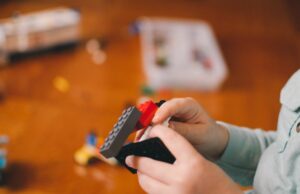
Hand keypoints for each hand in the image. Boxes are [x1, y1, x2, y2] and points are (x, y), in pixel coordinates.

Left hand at [126, 125, 241, 193]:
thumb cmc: (218, 183)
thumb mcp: (203, 163)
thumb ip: (182, 155)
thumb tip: (158, 149)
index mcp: (193, 164)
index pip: (171, 139)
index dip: (158, 131)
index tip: (152, 130)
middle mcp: (181, 180)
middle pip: (148, 164)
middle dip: (136, 158)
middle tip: (130, 156)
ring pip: (146, 182)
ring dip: (141, 174)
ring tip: (141, 169)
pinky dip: (150, 186)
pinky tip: (152, 181)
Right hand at [138, 97, 228, 158]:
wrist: (211, 140)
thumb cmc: (208, 135)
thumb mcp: (200, 134)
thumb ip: (184, 130)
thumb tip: (166, 128)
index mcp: (189, 105)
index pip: (174, 105)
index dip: (162, 112)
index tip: (154, 121)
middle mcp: (177, 106)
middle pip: (159, 108)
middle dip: (148, 118)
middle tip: (140, 130)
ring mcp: (170, 113)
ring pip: (153, 115)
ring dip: (144, 125)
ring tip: (138, 137)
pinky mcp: (165, 121)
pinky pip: (153, 123)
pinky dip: (146, 130)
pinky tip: (140, 138)